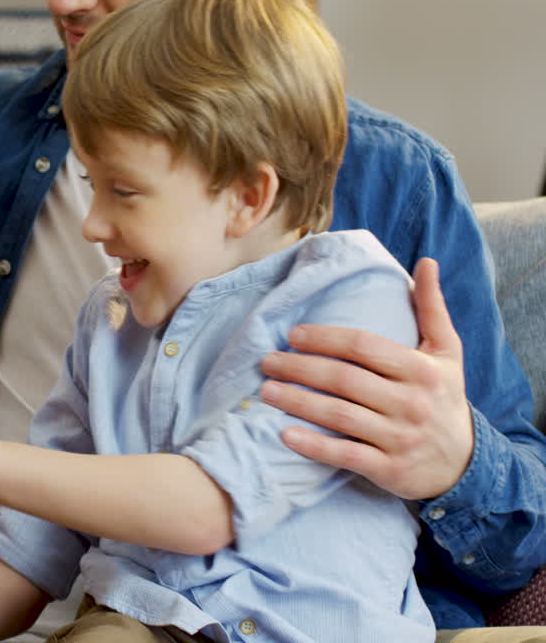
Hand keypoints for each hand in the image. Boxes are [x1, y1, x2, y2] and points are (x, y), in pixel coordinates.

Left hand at [259, 258, 472, 499]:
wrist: (466, 464)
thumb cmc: (445, 398)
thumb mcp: (447, 352)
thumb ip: (431, 308)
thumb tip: (425, 263)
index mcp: (421, 369)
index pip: (364, 347)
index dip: (325, 339)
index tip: (293, 335)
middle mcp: (411, 402)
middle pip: (344, 379)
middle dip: (300, 368)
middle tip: (266, 361)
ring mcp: (400, 437)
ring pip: (339, 415)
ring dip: (297, 402)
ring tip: (265, 390)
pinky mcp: (389, 469)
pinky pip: (345, 455)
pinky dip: (314, 445)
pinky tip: (285, 434)